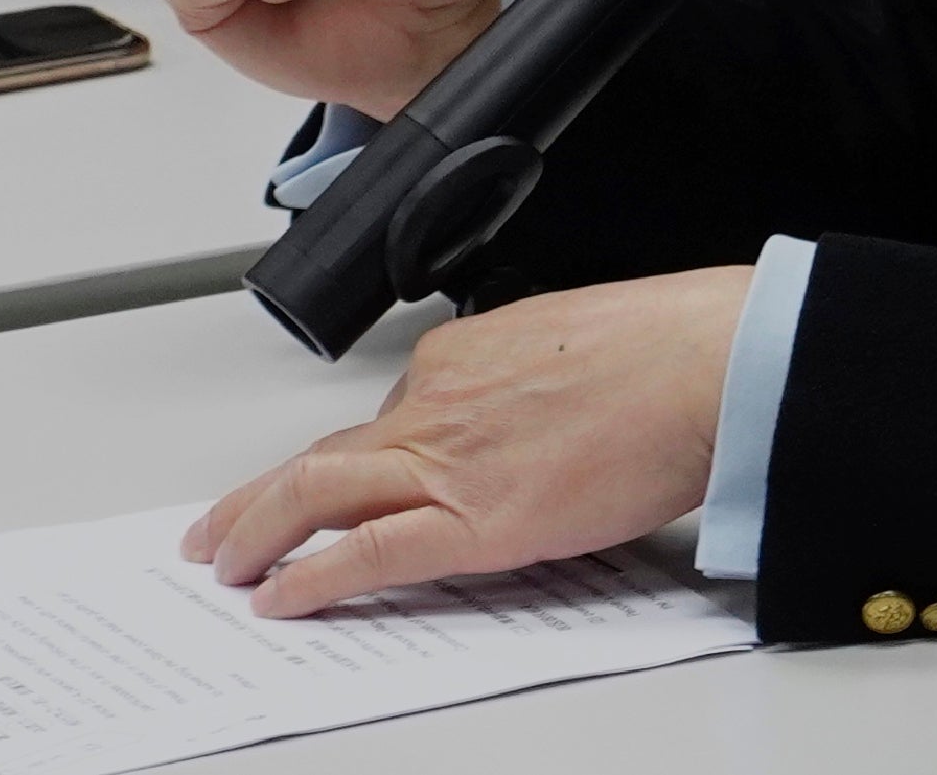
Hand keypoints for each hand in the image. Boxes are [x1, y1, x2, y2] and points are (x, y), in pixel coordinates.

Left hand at [188, 267, 745, 614]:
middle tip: (221, 526)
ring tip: (225, 564)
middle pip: (325, 453)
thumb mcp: (593, 339)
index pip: (397, 411)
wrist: (715, 364)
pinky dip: (309, 578)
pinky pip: (362, 553)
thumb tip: (551, 413)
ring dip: (254, 531)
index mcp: (476, 351)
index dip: (359, 454)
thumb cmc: (683, 348)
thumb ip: (544, 374)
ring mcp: (449, 461)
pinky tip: (280, 598)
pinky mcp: (469, 521)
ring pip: (314, 494)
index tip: (343, 476)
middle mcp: (443, 400)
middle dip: (258, 495)